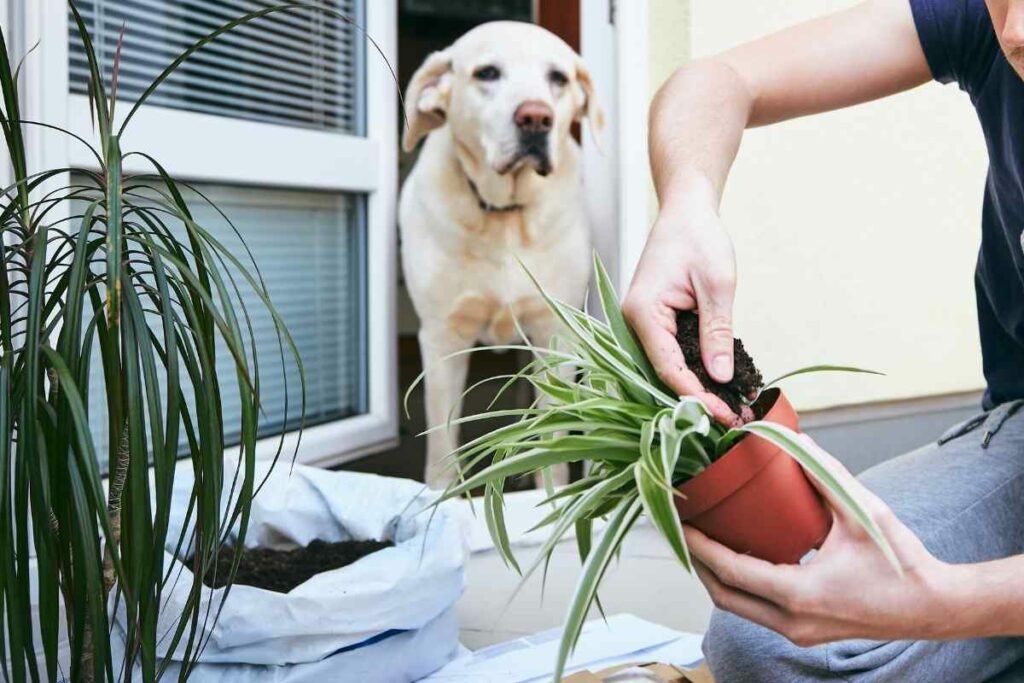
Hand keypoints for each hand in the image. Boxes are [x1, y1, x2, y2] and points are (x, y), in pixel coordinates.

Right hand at [623, 194, 737, 423]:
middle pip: (663, 373)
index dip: (695, 396)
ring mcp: (642, 321)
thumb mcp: (717, 285)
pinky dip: (694, 368)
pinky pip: (672, 352)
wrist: (686, 209)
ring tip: (730, 407)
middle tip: (732, 419)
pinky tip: (719, 383)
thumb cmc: (699, 237)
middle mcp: (635, 321)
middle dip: (697, 399)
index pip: (667, 368)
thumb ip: (717, 332)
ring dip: (697, 387)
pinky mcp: (655, 320)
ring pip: (667, 366)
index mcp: (643, 312)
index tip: (723, 415)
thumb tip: (720, 377)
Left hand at [684, 436, 958, 645]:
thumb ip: (824, 474)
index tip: (680, 519)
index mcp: (800, 593)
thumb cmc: (901, 562)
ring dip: (715, 575)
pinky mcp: (804, 632)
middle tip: (682, 526)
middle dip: (697, 560)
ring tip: (702, 537)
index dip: (700, 544)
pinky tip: (735, 556)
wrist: (934, 607)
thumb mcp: (861, 512)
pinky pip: (756, 610)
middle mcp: (792, 621)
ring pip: (737, 606)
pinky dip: (737, 585)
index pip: (731, 570)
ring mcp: (798, 632)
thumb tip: (792, 438)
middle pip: (723, 594)